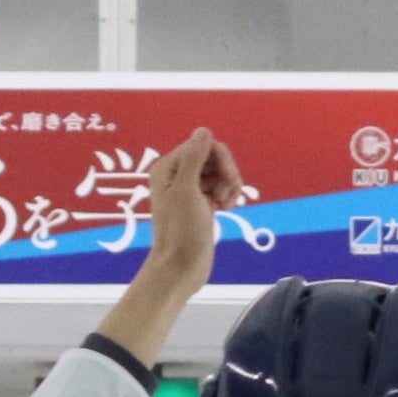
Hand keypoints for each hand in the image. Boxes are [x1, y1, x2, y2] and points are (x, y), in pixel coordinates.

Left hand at [140, 125, 245, 299]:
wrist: (182, 266)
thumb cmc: (181, 231)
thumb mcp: (187, 191)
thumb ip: (194, 158)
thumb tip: (203, 130)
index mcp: (168, 167)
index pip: (204, 145)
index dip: (221, 159)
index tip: (229, 180)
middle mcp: (177, 175)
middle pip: (213, 157)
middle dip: (226, 173)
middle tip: (227, 196)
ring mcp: (190, 190)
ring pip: (219, 172)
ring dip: (229, 185)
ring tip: (226, 204)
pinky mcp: (201, 204)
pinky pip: (220, 187)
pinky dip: (228, 195)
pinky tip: (227, 208)